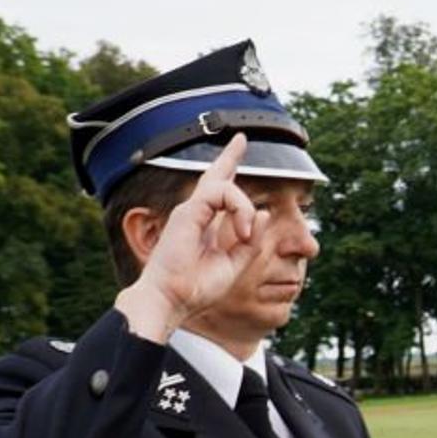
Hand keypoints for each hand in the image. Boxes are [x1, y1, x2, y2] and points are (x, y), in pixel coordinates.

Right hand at [113, 134, 262, 341]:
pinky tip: (240, 232)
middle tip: (242, 138)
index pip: (220, 194)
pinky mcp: (188, 211)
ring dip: (245, 209)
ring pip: (227, 186)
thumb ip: (252, 240)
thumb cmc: (197, 288)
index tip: (239, 153)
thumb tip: (265, 212)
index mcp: (206, 226)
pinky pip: (222, 193)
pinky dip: (239, 210)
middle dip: (229, 156)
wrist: (172, 300)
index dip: (230, 174)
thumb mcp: (234, 264)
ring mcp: (190, 210)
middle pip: (214, 177)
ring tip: (244, 235)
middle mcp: (197, 214)